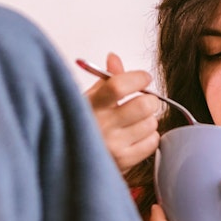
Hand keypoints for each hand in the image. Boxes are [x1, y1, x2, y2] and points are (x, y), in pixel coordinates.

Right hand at [84, 53, 162, 174]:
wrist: (68, 162)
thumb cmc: (82, 125)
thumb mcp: (89, 99)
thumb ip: (105, 79)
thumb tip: (114, 58)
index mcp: (90, 105)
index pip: (119, 86)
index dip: (138, 78)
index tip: (144, 78)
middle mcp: (101, 125)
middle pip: (144, 105)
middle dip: (150, 100)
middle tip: (144, 102)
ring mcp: (113, 146)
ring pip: (151, 123)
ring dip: (148, 120)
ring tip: (133, 123)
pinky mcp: (124, 161)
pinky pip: (153, 142)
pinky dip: (149, 137)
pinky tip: (135, 137)